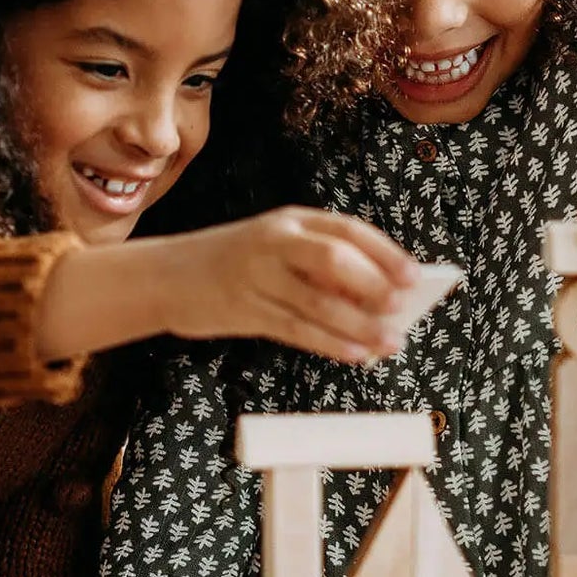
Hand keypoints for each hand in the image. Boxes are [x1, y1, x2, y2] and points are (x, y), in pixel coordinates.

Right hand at [165, 208, 419, 362]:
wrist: (163, 276)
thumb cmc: (231, 264)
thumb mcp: (274, 249)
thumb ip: (317, 268)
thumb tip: (376, 299)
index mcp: (289, 221)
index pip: (347, 231)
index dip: (385, 254)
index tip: (414, 276)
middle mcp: (274, 242)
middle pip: (334, 260)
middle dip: (374, 285)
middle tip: (402, 308)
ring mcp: (256, 276)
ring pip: (318, 301)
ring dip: (359, 325)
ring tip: (389, 342)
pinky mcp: (244, 310)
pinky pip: (296, 329)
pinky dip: (329, 343)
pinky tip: (355, 354)